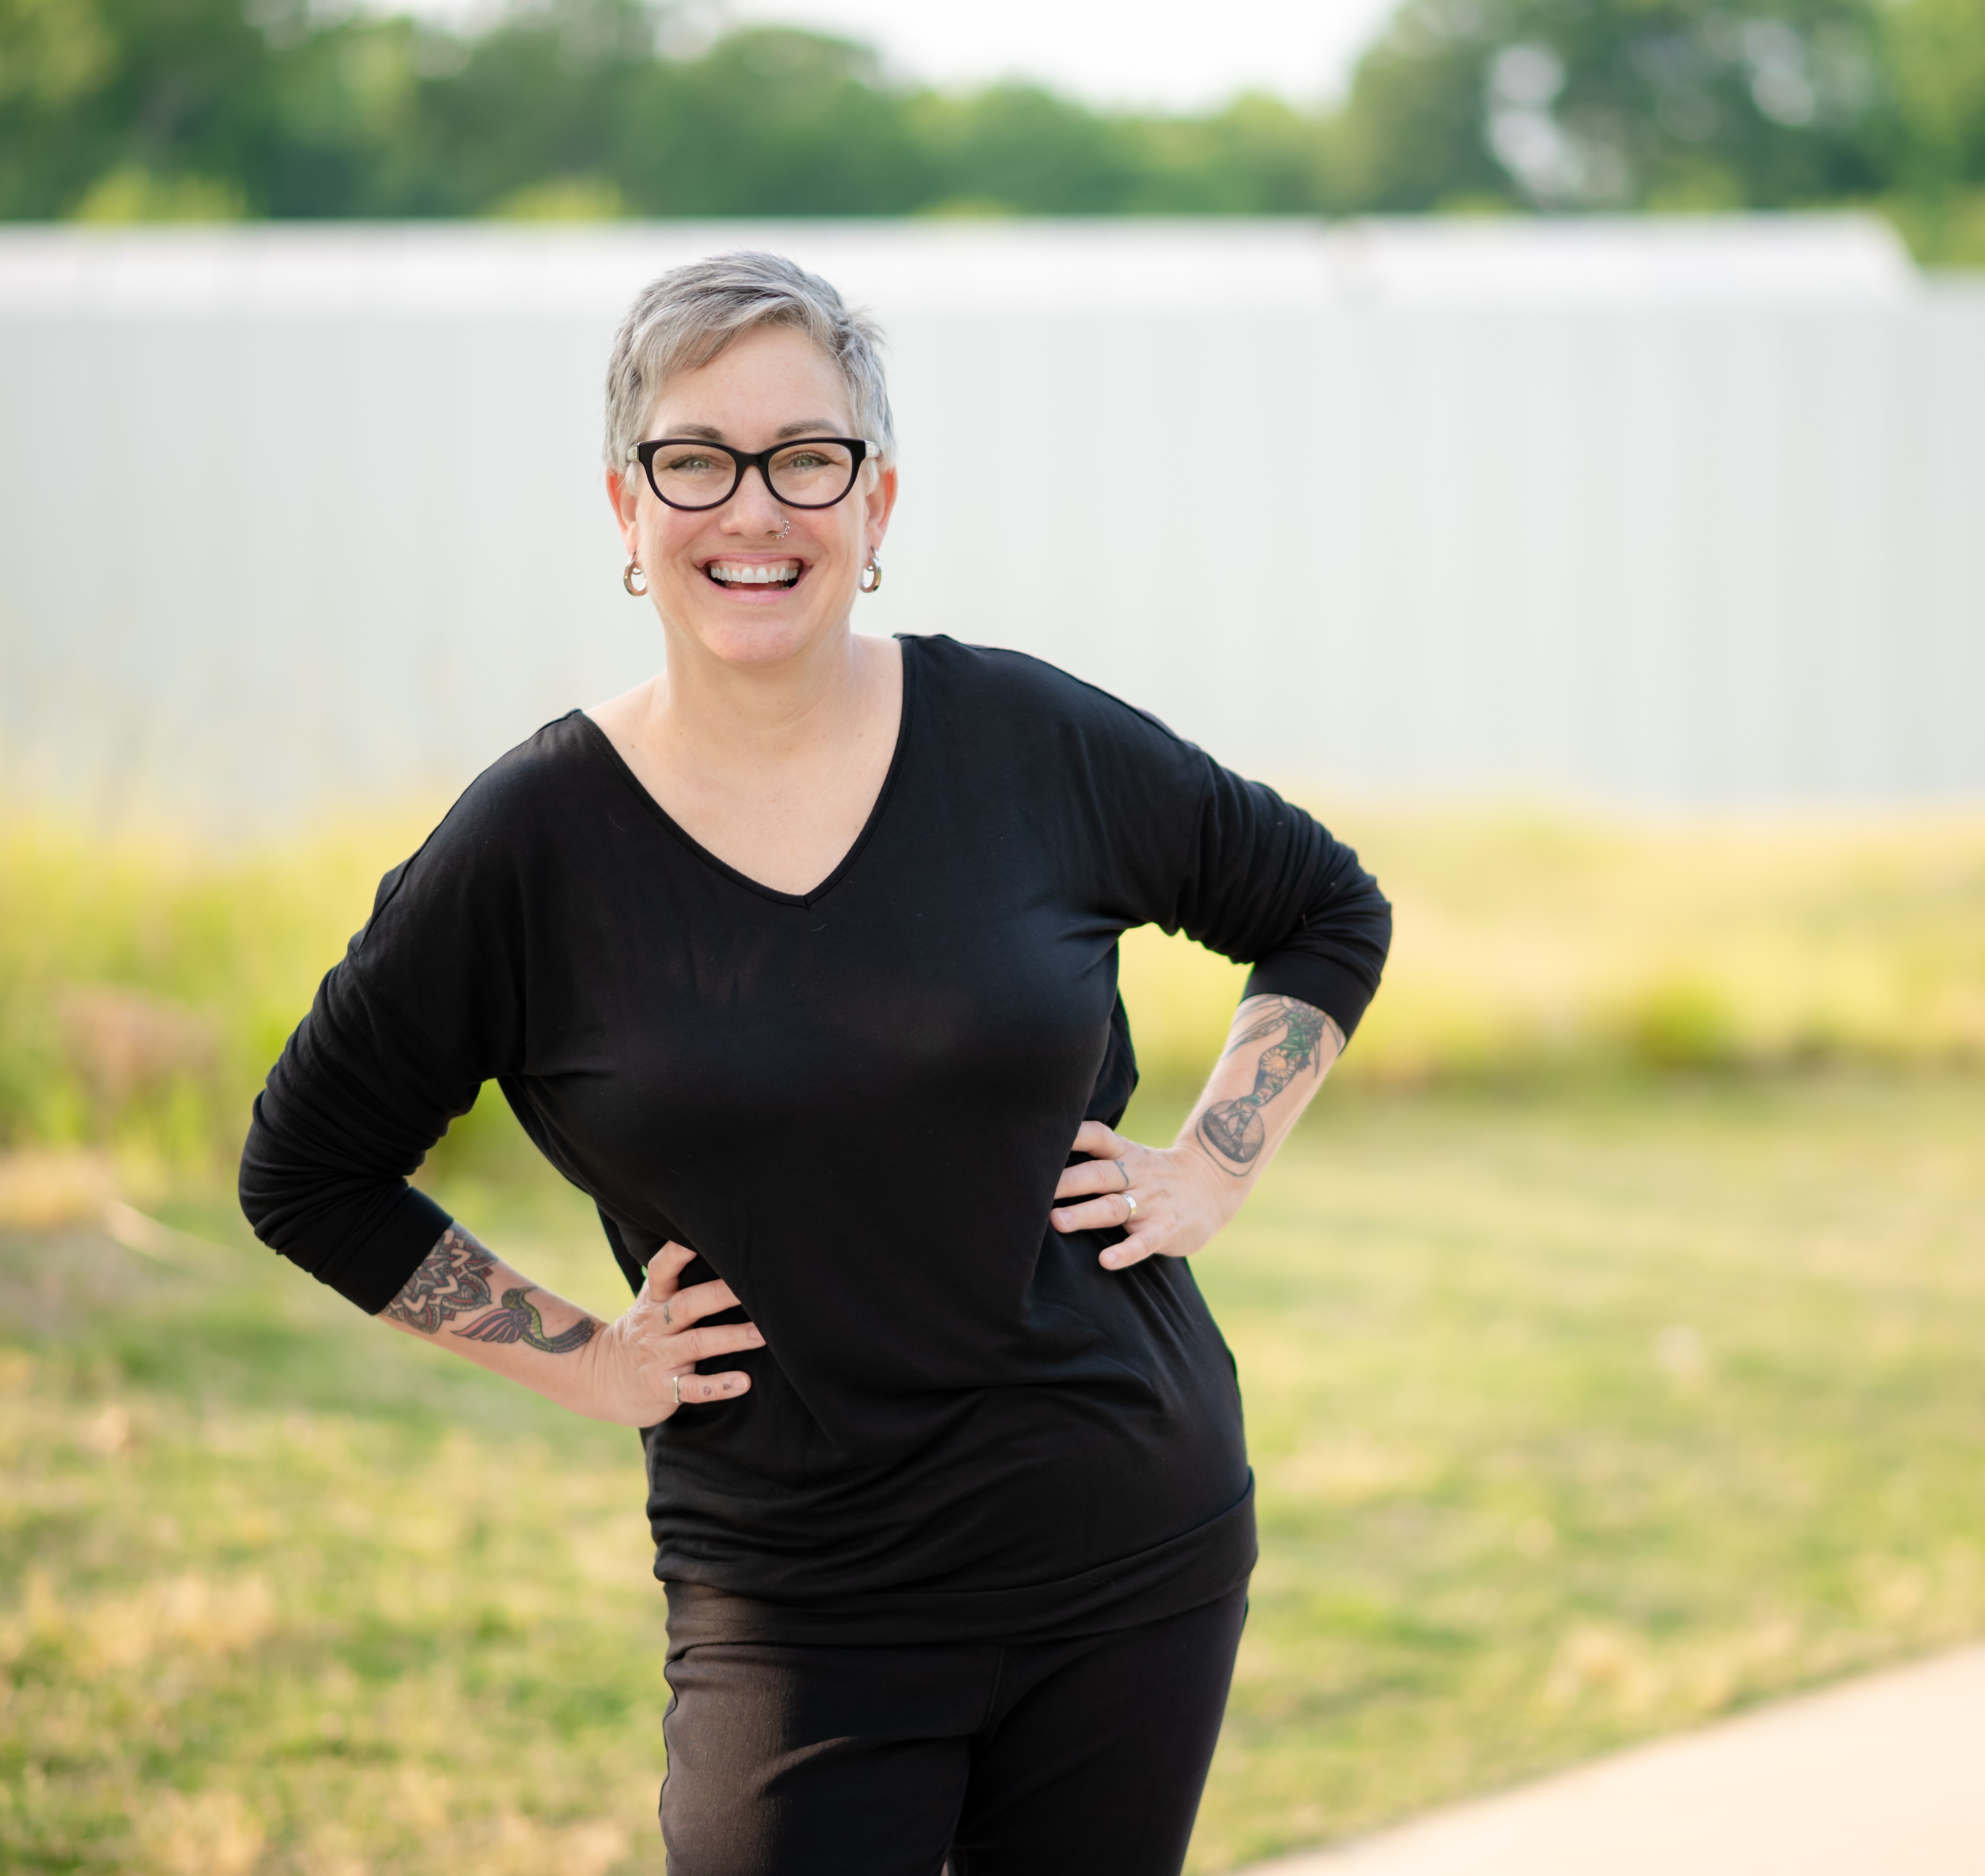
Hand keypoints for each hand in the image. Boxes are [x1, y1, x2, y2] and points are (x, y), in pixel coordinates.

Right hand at [581, 1242, 764, 1426]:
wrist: (602, 1379)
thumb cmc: (642, 1333)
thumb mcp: (650, 1304)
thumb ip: (676, 1280)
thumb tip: (718, 1248)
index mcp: (653, 1301)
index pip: (660, 1271)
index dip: (676, 1255)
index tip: (695, 1241)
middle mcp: (655, 1326)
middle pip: (687, 1305)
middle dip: (720, 1295)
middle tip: (752, 1288)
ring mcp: (659, 1357)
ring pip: (697, 1344)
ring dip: (731, 1338)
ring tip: (762, 1335)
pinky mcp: (664, 1388)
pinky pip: (692, 1387)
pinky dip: (718, 1386)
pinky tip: (744, 1382)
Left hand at [1049, 1120, 1241, 1270]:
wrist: (1213, 1184)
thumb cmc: (1156, 1174)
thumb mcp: (1132, 1158)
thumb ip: (1098, 1159)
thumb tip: (1043, 1162)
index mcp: (1126, 1154)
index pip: (1098, 1137)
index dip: (1073, 1134)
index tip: (1044, 1137)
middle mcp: (1136, 1175)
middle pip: (1099, 1174)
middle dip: (1067, 1181)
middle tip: (1036, 1190)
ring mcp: (1152, 1203)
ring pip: (1114, 1207)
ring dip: (1085, 1214)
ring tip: (1056, 1222)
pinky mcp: (1166, 1229)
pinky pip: (1144, 1242)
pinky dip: (1126, 1252)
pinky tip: (1106, 1260)